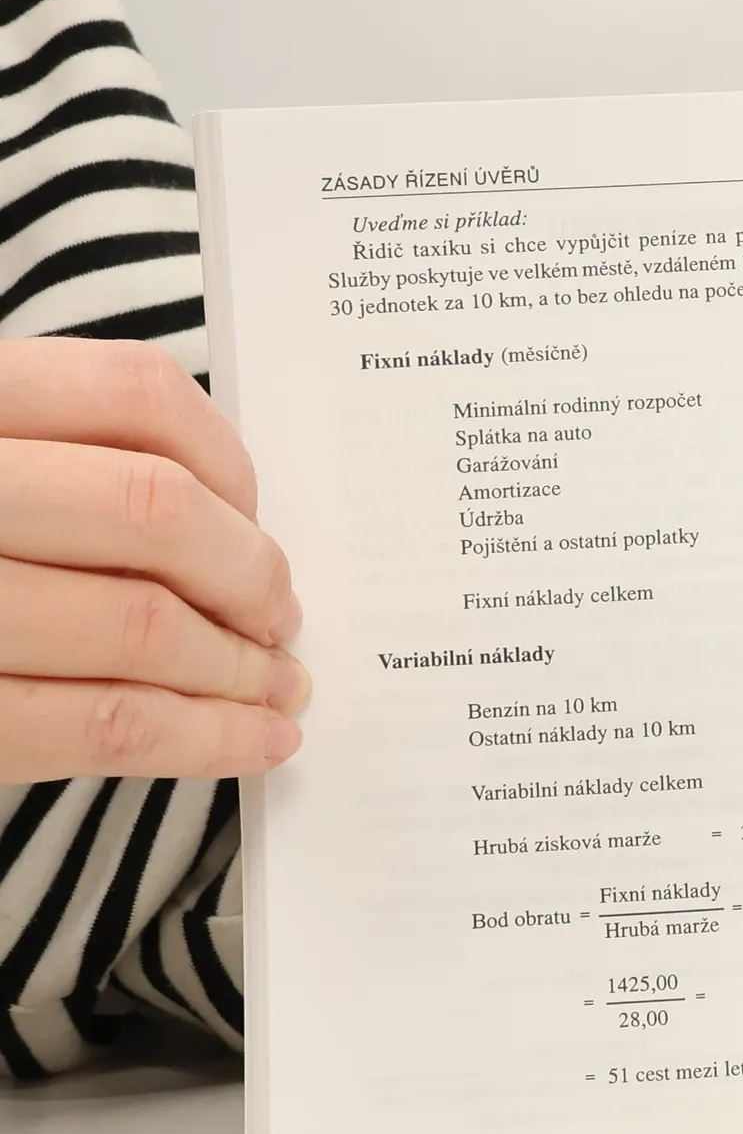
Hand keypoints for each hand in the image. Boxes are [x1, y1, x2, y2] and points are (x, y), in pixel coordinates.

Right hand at [0, 337, 306, 782]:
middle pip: (152, 512)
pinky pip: (107, 726)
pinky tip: (262, 740)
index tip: (257, 517)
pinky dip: (210, 739)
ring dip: (241, 668)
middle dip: (249, 575)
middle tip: (281, 615)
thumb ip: (70, 460)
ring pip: (141, 628)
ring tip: (281, 684)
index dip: (228, 462)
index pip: (133, 393)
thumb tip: (234, 521)